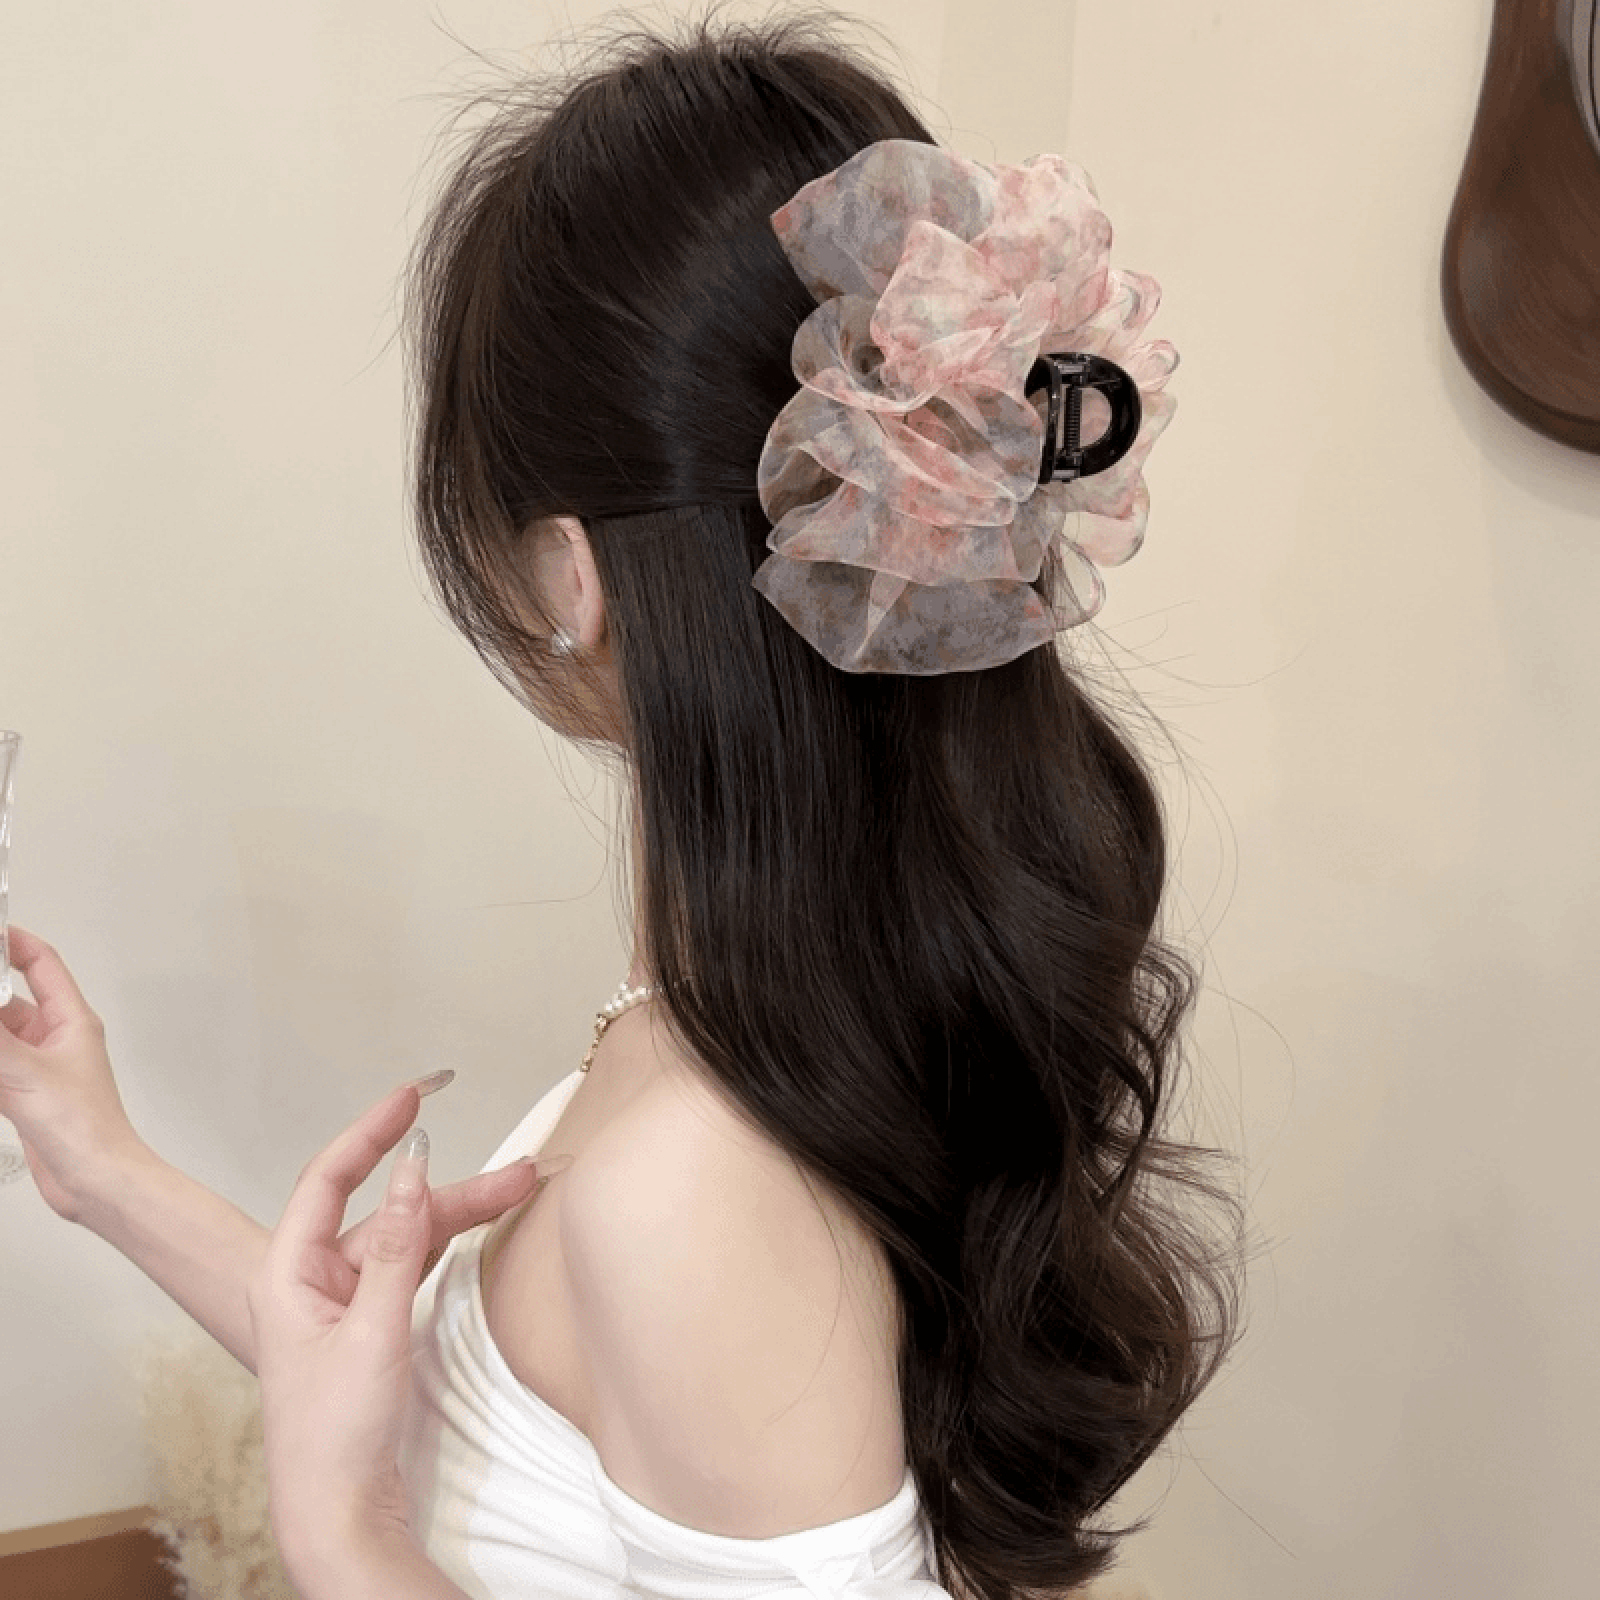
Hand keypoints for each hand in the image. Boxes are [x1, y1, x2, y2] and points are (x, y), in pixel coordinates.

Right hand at [0, 926, 149, 1220]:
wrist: (96, 1178)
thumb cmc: (87, 1128)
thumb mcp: (26, 1071)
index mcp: (72, 1021)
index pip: (42, 964)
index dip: (13, 942)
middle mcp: (58, 1039)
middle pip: (12, 998)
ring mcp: (41, 1067)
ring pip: (1, 1033)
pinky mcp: (27, 1094)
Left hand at [247, 1078, 550, 1586]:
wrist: (338, 1517)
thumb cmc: (332, 1437)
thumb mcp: (369, 1331)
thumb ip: (394, 1247)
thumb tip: (410, 1172)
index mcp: (289, 1275)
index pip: (328, 1181)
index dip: (370, 1133)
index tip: (411, 1097)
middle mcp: (315, 1281)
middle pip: (387, 1211)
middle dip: (452, 1186)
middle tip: (517, 1169)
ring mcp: (347, 1305)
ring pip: (409, 1238)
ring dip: (462, 1215)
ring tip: (522, 1189)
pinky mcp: (374, 1328)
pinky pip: (413, 1268)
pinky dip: (449, 1246)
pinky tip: (483, 1227)